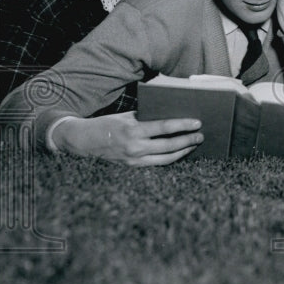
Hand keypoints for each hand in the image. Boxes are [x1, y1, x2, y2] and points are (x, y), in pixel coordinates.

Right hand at [51, 112, 202, 165]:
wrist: (82, 142)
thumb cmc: (106, 124)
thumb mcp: (126, 116)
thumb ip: (146, 117)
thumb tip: (170, 115)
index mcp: (132, 130)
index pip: (164, 127)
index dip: (182, 125)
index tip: (197, 123)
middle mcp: (134, 147)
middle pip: (169, 146)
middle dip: (188, 141)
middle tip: (201, 136)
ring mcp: (133, 160)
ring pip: (165, 158)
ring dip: (182, 152)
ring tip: (194, 145)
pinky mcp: (132, 168)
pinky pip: (156, 164)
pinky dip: (170, 159)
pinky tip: (179, 153)